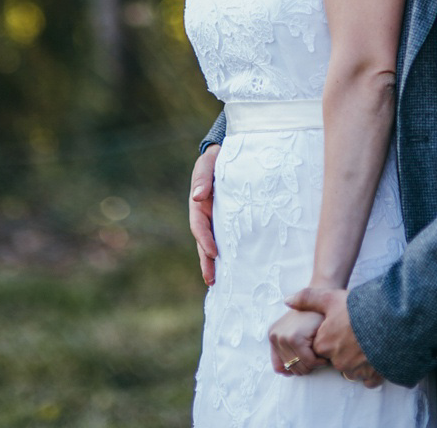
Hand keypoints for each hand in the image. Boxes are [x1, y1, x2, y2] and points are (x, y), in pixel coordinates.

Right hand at [188, 145, 219, 284]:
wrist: (233, 152)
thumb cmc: (218, 157)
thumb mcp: (208, 162)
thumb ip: (203, 177)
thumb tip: (198, 197)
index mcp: (199, 204)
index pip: (199, 225)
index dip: (204, 239)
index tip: (213, 252)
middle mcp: (208, 215)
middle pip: (205, 242)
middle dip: (207, 261)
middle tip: (212, 280)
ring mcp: (219, 220)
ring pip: (217, 244)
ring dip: (217, 263)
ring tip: (220, 283)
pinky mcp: (233, 222)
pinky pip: (231, 239)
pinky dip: (231, 254)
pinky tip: (238, 268)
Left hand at [268, 307, 325, 376]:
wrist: (323, 296)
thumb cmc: (312, 318)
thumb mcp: (296, 333)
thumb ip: (287, 353)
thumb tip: (284, 373)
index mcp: (273, 336)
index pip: (281, 368)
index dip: (297, 365)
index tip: (307, 352)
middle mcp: (274, 335)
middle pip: (292, 369)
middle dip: (308, 364)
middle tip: (315, 348)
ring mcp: (282, 337)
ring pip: (302, 367)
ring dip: (315, 362)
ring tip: (318, 346)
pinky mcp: (294, 338)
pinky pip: (310, 362)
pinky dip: (320, 359)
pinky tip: (322, 344)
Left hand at [286, 286, 383, 386]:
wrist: (387, 321)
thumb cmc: (356, 309)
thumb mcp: (330, 298)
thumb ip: (307, 299)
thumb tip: (287, 300)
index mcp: (325, 344)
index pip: (319, 347)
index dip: (328, 337)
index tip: (339, 327)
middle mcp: (337, 361)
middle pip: (335, 359)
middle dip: (342, 350)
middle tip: (353, 333)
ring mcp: (355, 371)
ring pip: (351, 369)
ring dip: (356, 360)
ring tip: (366, 342)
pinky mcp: (372, 377)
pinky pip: (368, 379)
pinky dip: (370, 371)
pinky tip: (375, 356)